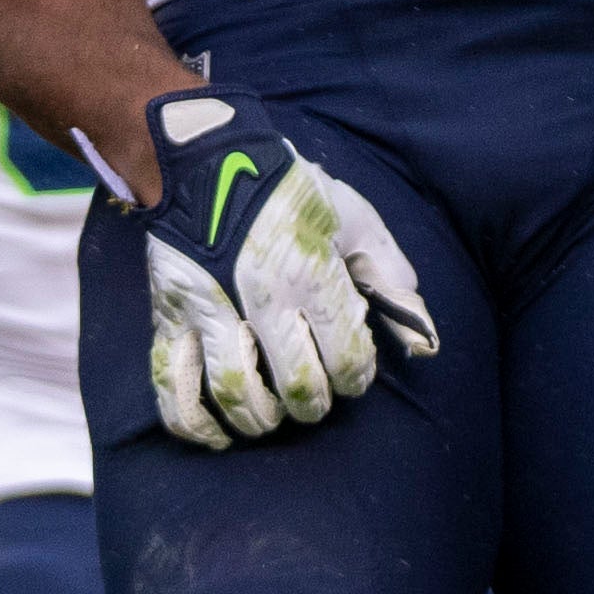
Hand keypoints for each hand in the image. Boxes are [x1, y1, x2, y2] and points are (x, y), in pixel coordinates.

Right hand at [127, 91, 434, 448]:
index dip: (357, 377)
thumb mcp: (355, 220)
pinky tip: (218, 434)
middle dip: (313, 404)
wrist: (208, 159)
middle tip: (314, 396)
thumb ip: (392, 277)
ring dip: (262, 417)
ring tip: (272, 411)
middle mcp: (260, 299)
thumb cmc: (290, 192)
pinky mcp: (170, 315)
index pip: (347, 360)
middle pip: (296, 386)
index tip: (351, 371)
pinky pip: (174, 385)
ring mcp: (210, 309)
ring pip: (237, 392)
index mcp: (312, 274)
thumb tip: (423, 340)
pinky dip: (195, 423)